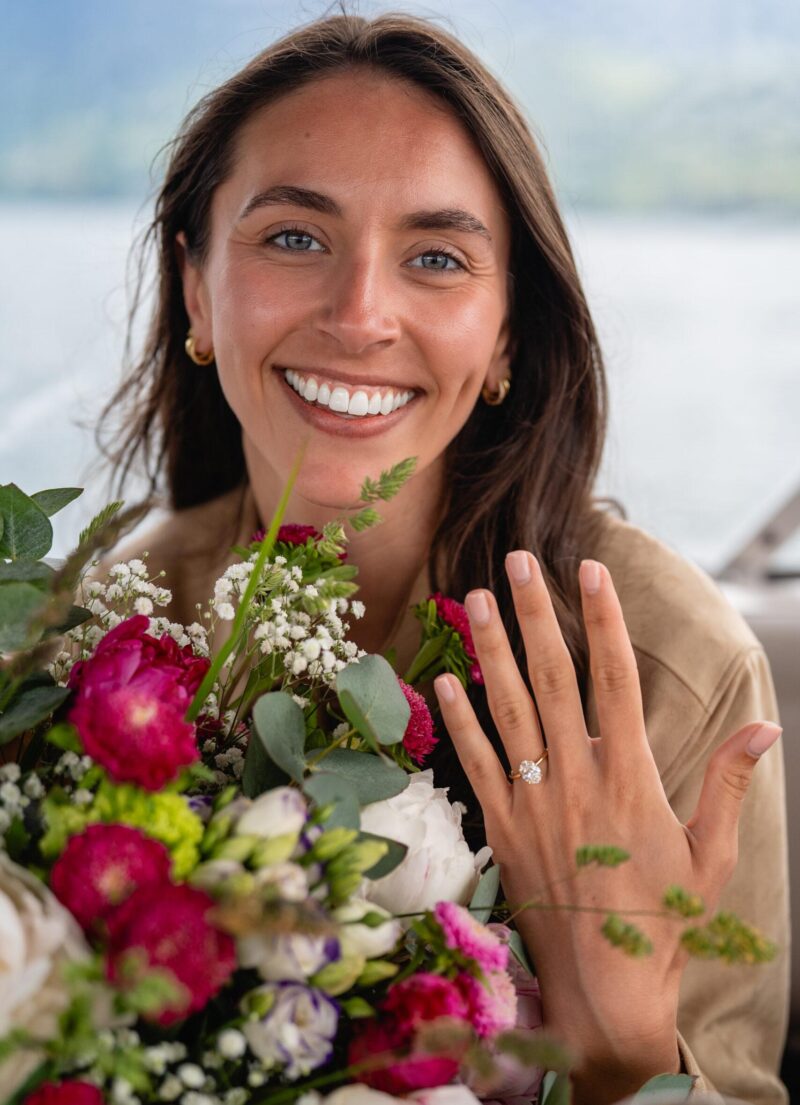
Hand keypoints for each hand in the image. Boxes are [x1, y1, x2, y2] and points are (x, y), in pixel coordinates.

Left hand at [432, 553, 780, 1103]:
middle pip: (551, 677)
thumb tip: (766, 728)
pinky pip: (475, 762)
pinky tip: (443, 680)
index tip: (589, 571)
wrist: (604, 989)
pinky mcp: (500, 826)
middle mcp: (574, 777)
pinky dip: (457, 720)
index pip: (613, 677)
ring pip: (506, 708)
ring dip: (490, 650)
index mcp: (628, 775)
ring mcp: (531, 800)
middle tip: (517, 560)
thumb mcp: (709, 856)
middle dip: (535, 614)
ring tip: (476, 599)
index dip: (602, 619)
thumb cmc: (663, 921)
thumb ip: (729, 785)